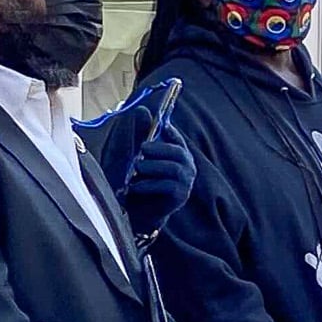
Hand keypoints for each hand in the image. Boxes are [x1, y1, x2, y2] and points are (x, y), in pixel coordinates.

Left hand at [120, 108, 195, 241]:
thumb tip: (142, 110)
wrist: (135, 211)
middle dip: (159, 148)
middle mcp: (186, 165)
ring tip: (137, 170)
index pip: (177, 137)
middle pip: (177, 151)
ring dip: (152, 167)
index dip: (170, 131)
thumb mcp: (135, 154)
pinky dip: (149, 184)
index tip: (162, 126)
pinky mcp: (180, 196)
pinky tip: (136, 186)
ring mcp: (185, 181)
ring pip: (173, 167)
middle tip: (142, 148)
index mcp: (177, 152)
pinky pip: (168, 186)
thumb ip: (140, 134)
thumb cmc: (135, 179)